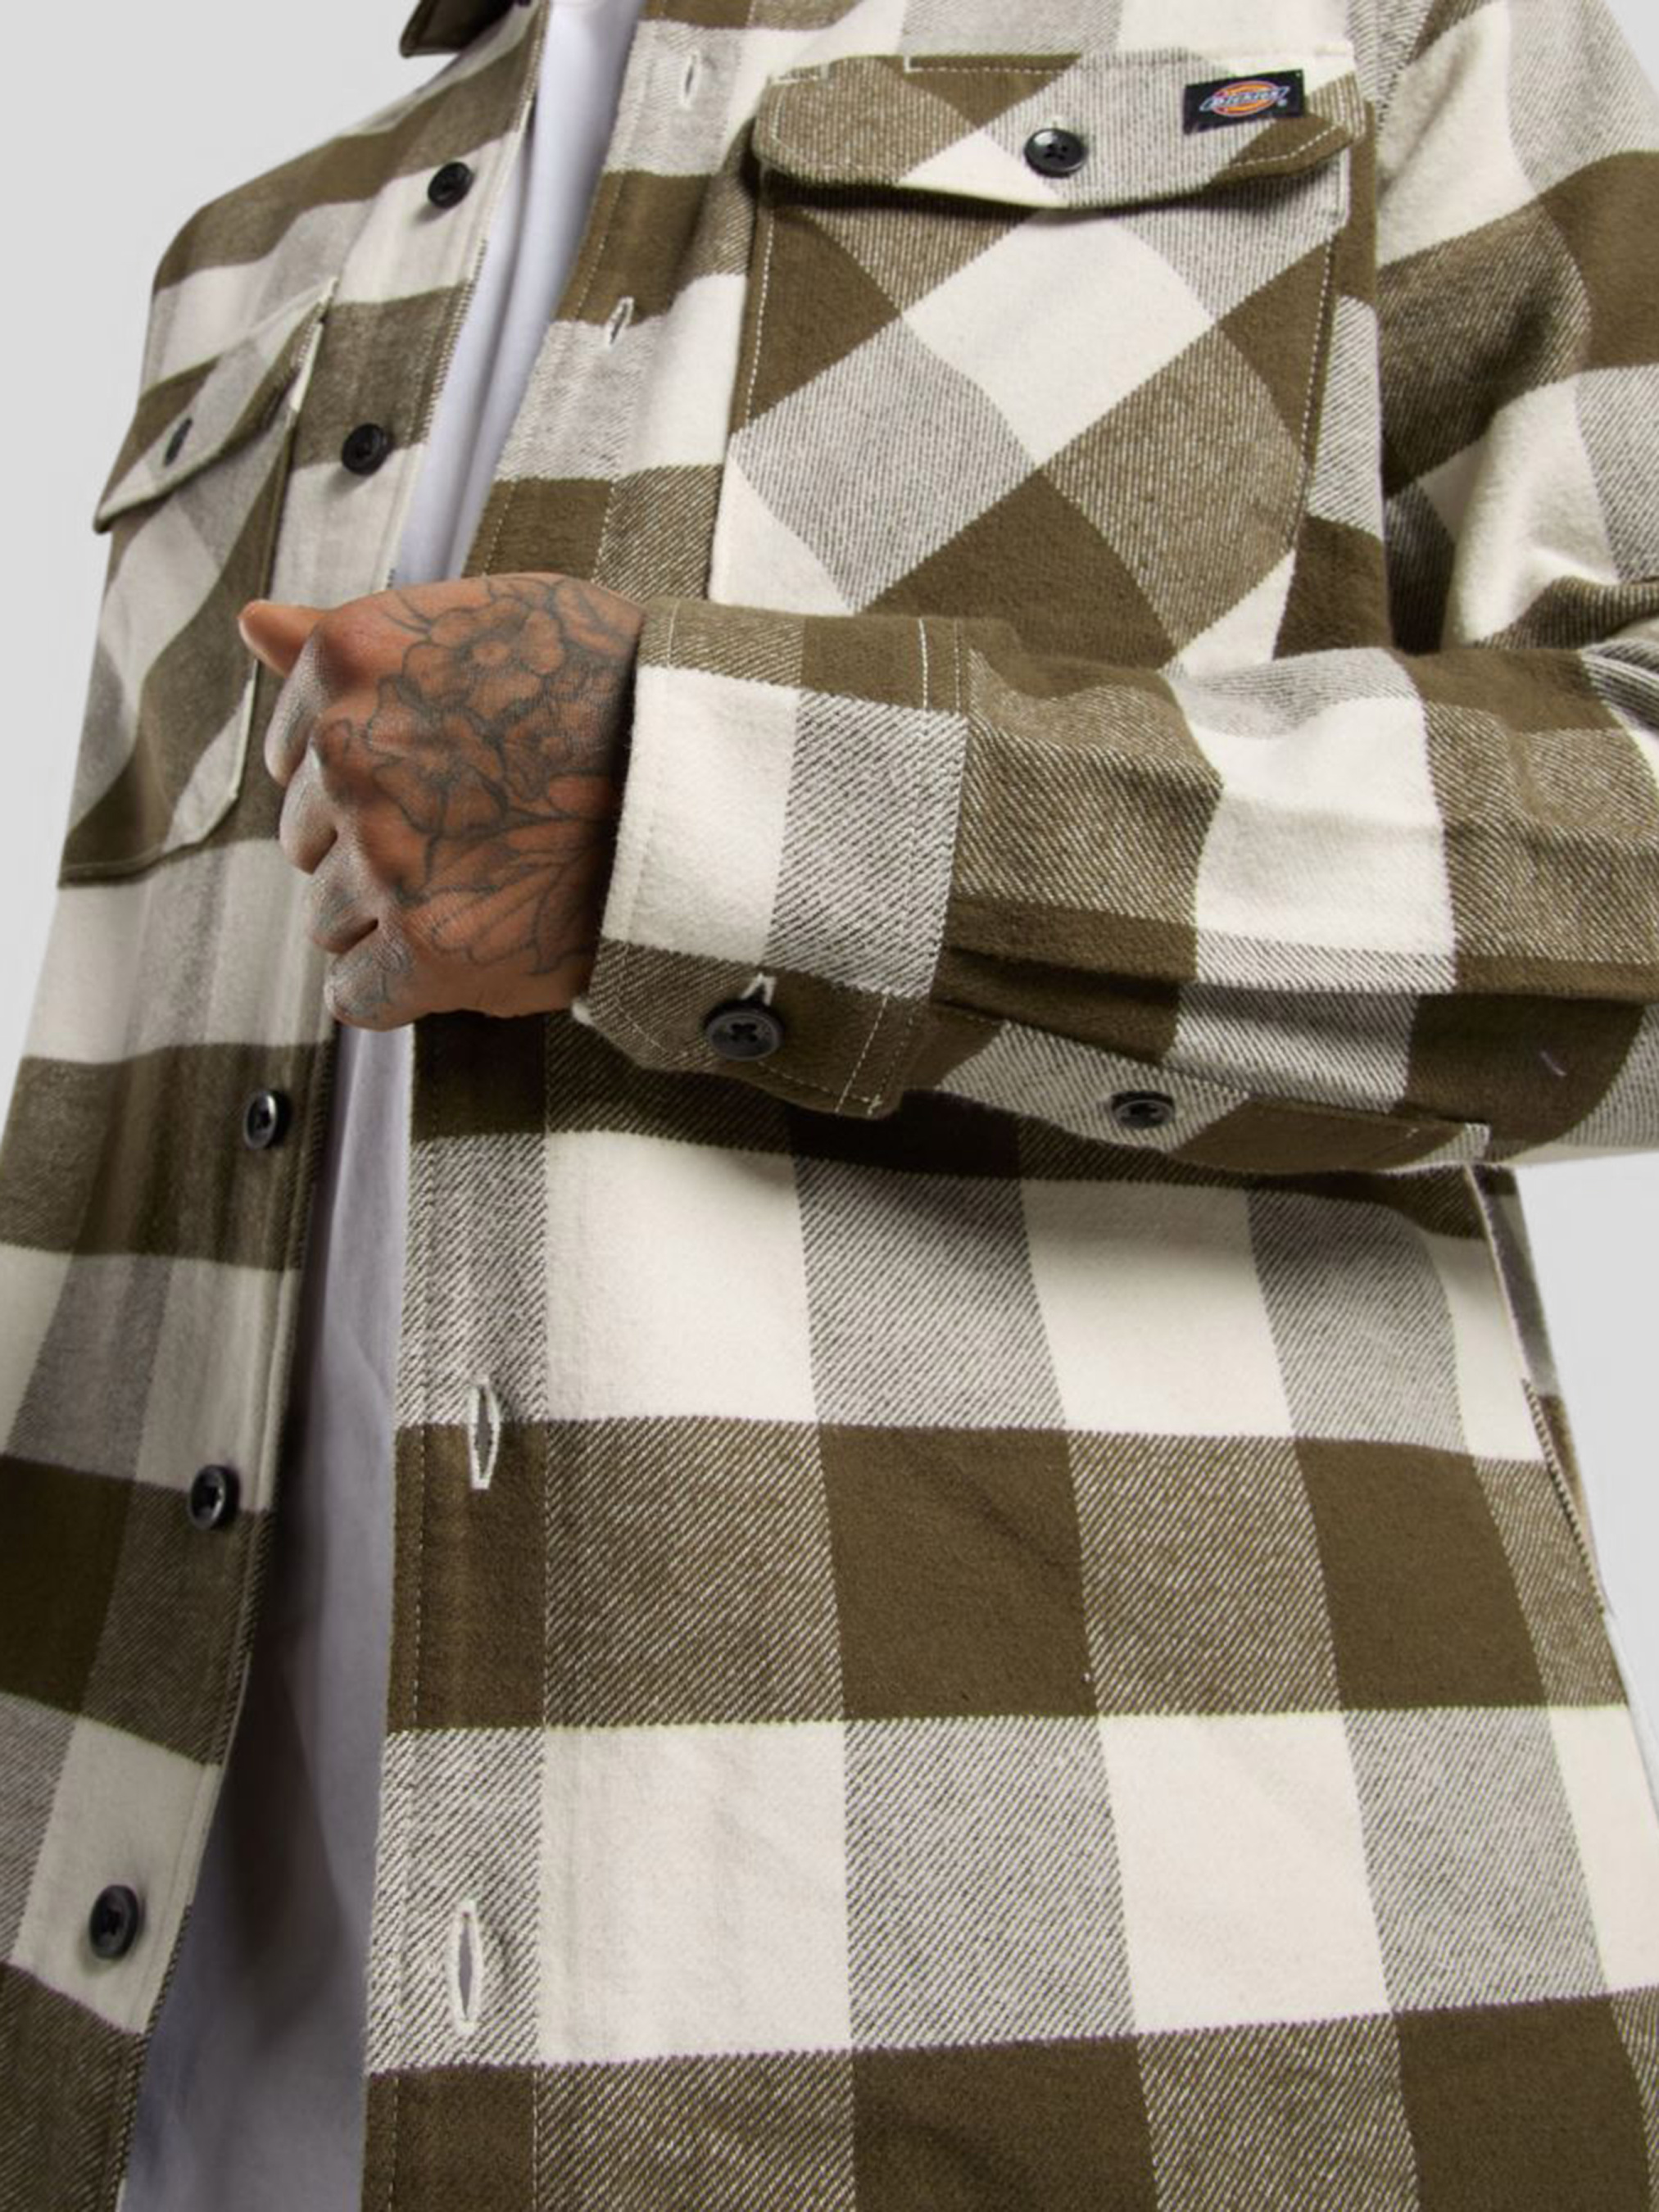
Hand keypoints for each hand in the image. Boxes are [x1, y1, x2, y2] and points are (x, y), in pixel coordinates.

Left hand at [242, 573, 643, 1028]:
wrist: (712, 776)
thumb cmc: (614, 689)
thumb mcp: (487, 620)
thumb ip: (354, 634)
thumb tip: (249, 623)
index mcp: (353, 658)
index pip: (295, 755)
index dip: (370, 783)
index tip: (448, 787)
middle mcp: (351, 752)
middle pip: (308, 840)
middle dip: (376, 850)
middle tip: (483, 839)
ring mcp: (386, 855)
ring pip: (331, 918)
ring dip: (396, 918)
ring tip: (494, 890)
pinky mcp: (429, 948)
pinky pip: (357, 994)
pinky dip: (402, 989)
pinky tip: (468, 955)